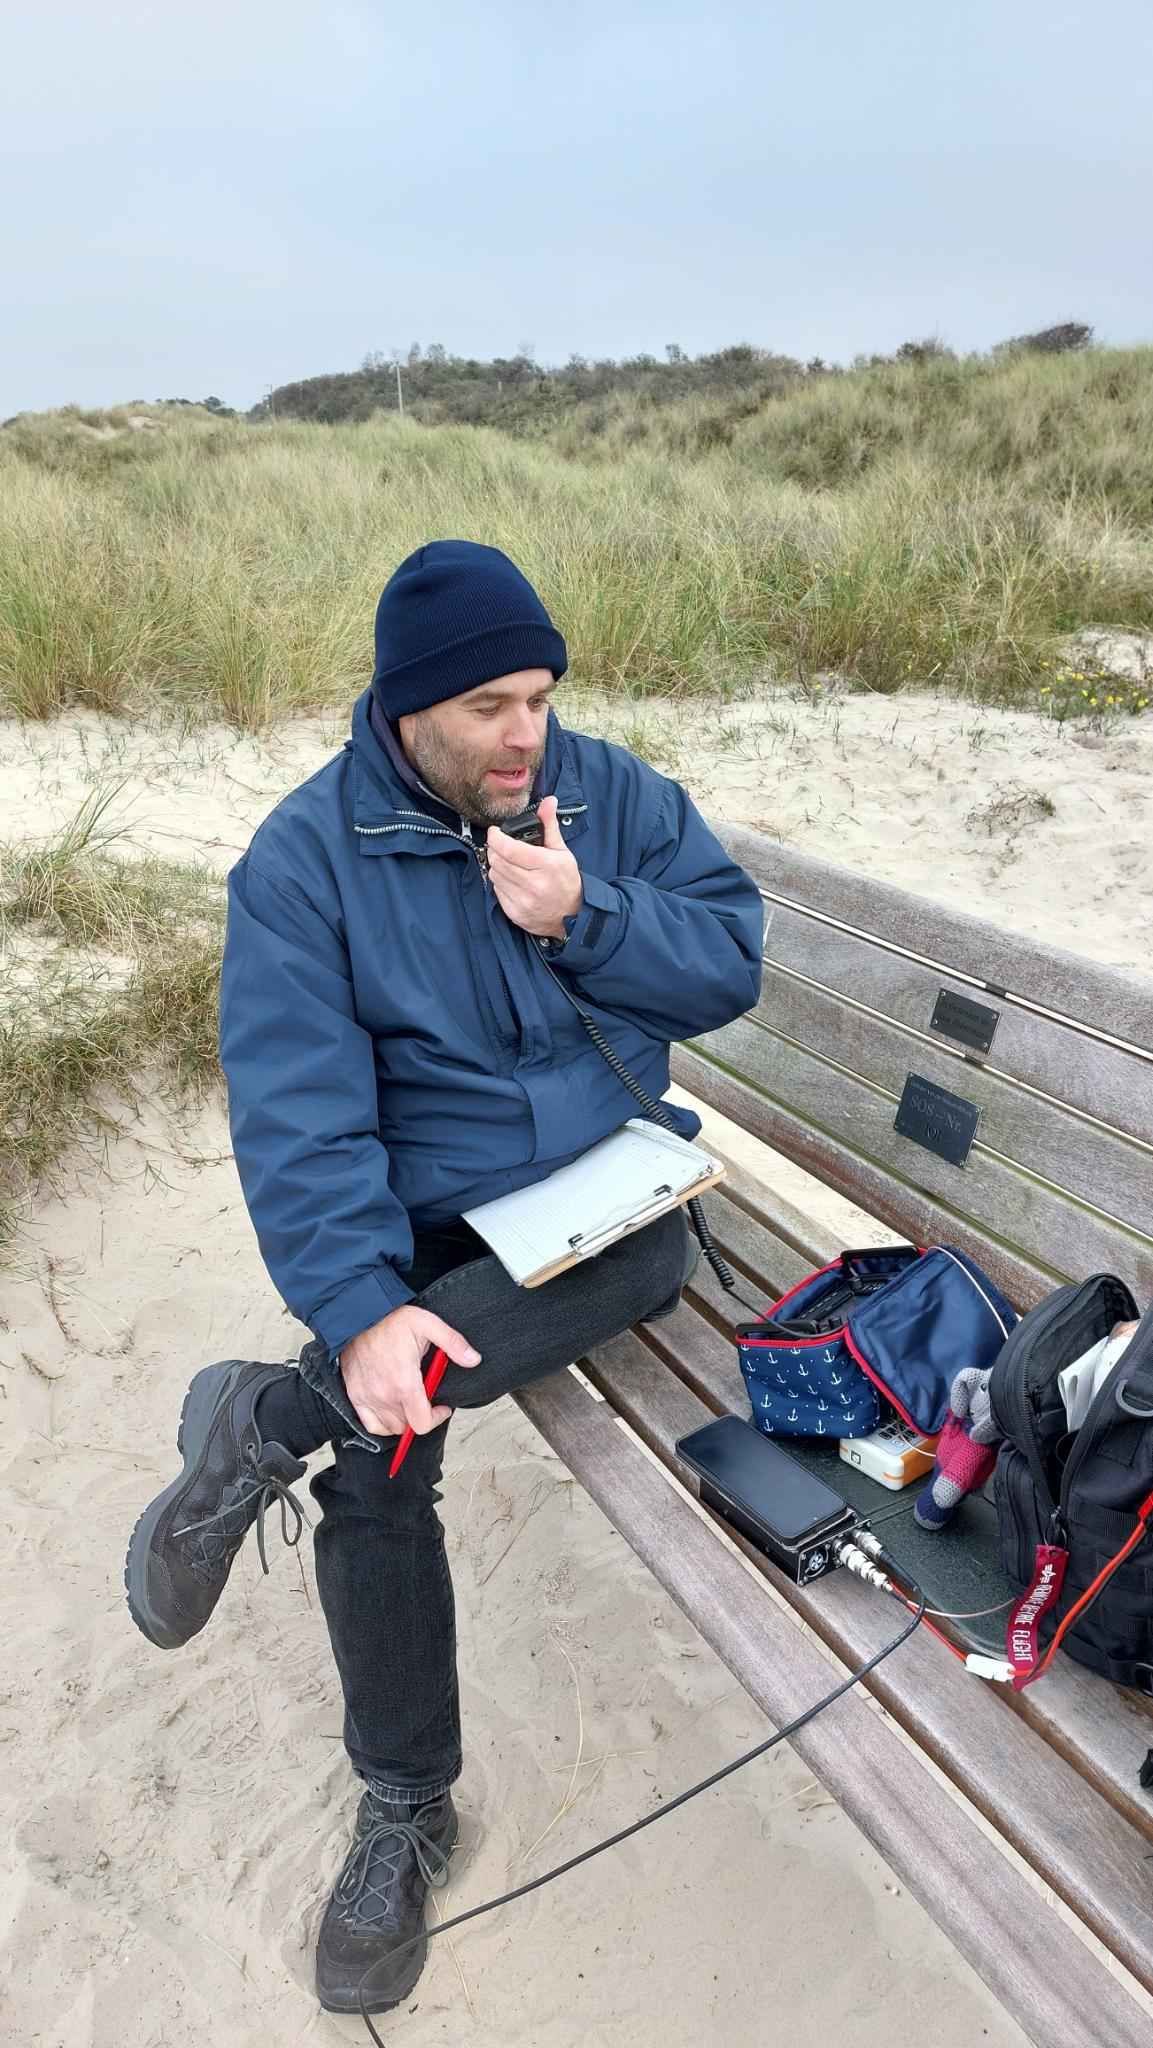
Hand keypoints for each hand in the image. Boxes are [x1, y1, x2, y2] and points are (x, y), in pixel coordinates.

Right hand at [339, 1304, 479, 1438]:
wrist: (359, 1314)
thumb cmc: (391, 1319)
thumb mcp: (428, 1323)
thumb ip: (453, 1343)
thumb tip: (473, 1359)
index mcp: (404, 1382)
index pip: (422, 1423)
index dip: (437, 1418)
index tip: (441, 1406)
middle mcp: (384, 1395)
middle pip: (408, 1426)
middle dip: (422, 1415)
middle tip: (426, 1397)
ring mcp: (367, 1397)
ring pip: (391, 1427)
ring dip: (404, 1419)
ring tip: (410, 1400)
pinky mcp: (355, 1395)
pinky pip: (371, 1425)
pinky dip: (383, 1423)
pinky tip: (391, 1408)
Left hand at [487, 796, 582, 939]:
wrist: (573, 916)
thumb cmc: (567, 882)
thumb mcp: (562, 851)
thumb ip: (550, 825)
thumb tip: (549, 801)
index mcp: (546, 866)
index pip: (510, 849)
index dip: (496, 837)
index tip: (495, 832)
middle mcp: (534, 885)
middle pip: (498, 861)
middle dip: (495, 850)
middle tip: (500, 846)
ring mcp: (524, 901)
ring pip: (495, 875)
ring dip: (497, 866)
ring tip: (508, 863)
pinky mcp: (515, 913)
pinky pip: (496, 891)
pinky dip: (500, 882)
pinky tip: (511, 880)